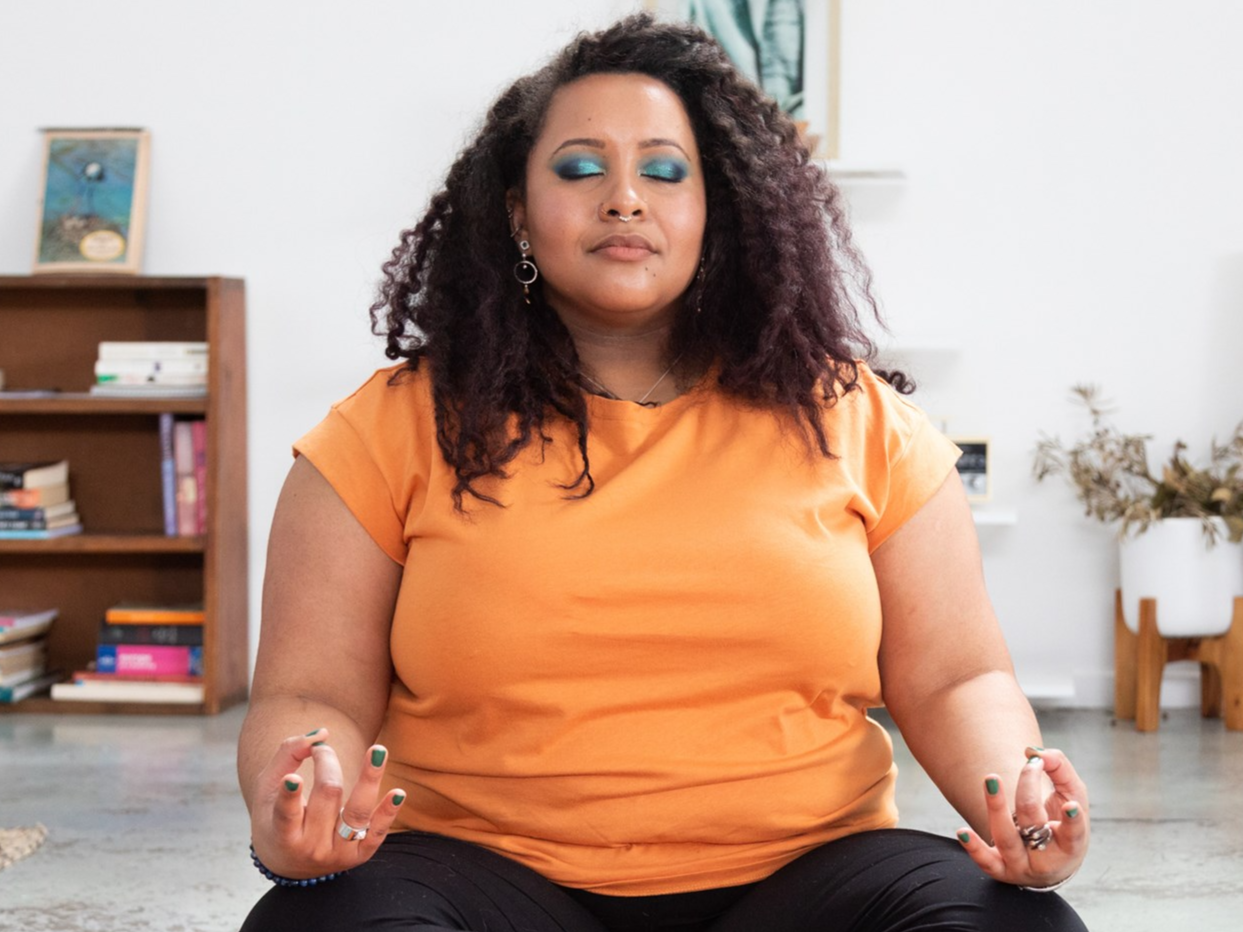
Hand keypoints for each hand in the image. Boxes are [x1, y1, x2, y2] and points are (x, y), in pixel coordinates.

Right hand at [249, 728, 405, 879]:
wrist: (290, 862)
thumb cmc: (274, 817)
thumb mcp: (268, 788)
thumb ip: (288, 754)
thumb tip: (321, 734)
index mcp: (283, 836)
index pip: (287, 814)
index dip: (291, 796)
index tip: (293, 779)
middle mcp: (311, 847)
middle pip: (328, 796)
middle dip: (327, 764)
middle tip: (322, 749)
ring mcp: (338, 853)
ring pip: (357, 812)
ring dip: (369, 779)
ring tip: (378, 751)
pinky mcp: (360, 855)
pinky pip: (377, 832)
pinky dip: (388, 812)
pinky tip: (398, 792)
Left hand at [956, 747, 1089, 888]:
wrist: (1049, 862)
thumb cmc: (1061, 821)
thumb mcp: (1072, 796)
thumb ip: (1060, 769)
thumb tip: (1038, 753)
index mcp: (1070, 845)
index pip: (1072, 832)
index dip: (1072, 820)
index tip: (1070, 805)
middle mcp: (1046, 859)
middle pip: (1033, 823)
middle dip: (1029, 792)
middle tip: (1031, 764)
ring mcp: (1021, 866)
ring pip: (1007, 838)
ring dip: (996, 809)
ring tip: (991, 780)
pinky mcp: (999, 869)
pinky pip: (985, 861)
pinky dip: (973, 848)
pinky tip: (962, 832)